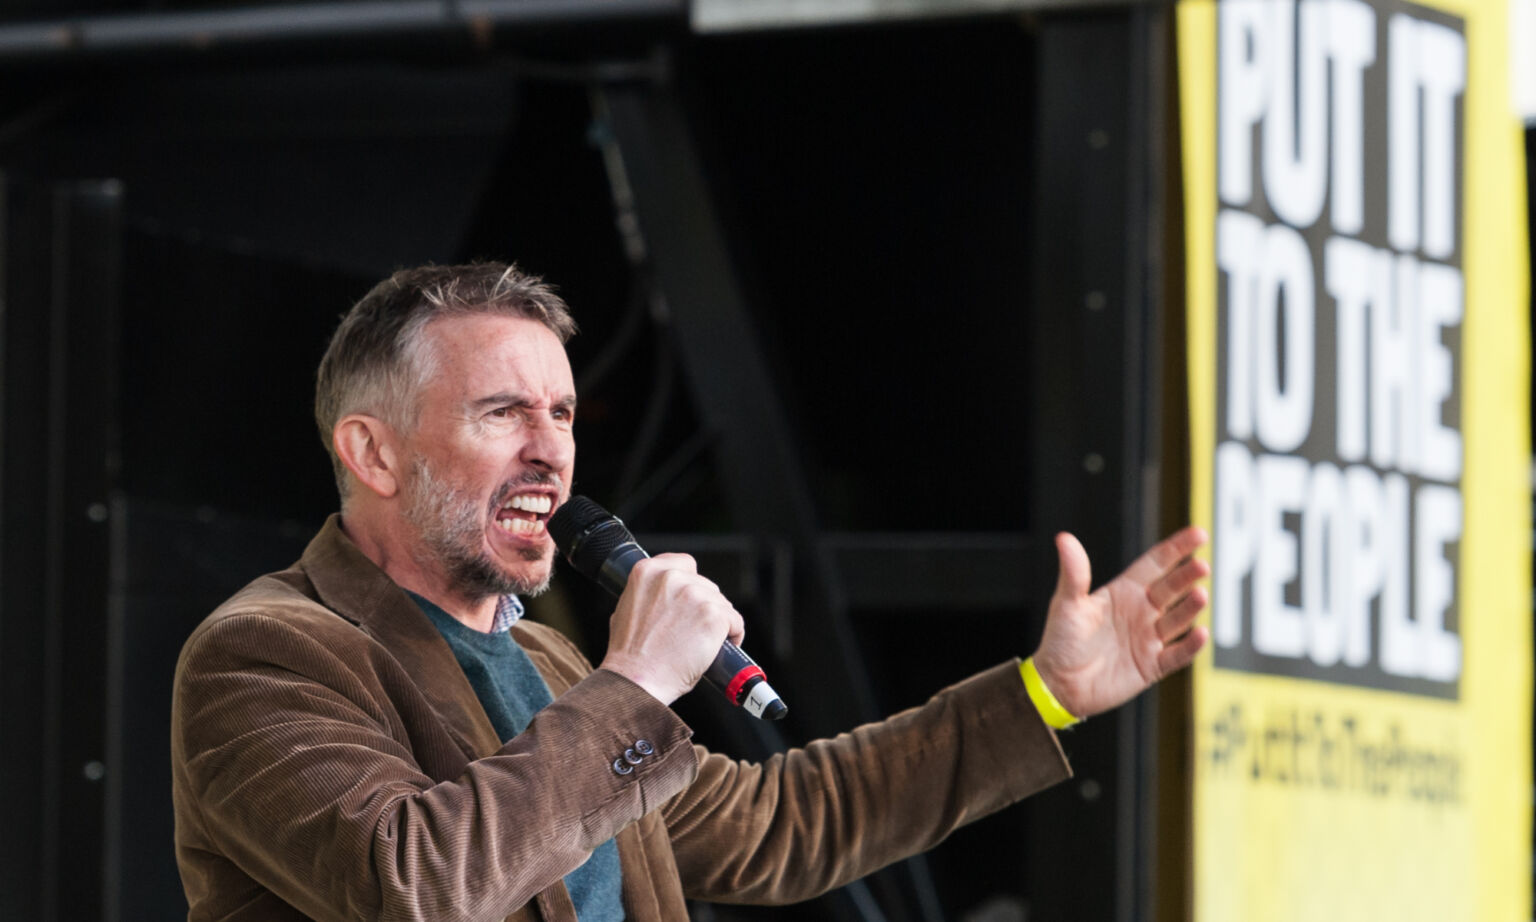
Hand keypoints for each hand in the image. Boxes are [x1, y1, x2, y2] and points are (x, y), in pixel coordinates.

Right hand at [599, 554, 744, 705]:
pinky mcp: (714, 615)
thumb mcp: (624, 609)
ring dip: (718, 621)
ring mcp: (695, 595)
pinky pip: (735, 621)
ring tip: (704, 642)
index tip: (692, 600)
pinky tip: (720, 647)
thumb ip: (645, 594)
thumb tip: (661, 596)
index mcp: (648, 571)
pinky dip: (733, 634)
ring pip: (721, 603)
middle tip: (694, 630)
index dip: (691, 583)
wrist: (637, 680)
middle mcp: (673, 577)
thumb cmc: (628, 655)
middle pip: (706, 585)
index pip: (685, 564)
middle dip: (704, 606)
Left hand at [1031, 527, 1209, 718]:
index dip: (1176, 549)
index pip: (1156, 564)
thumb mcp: (1066, 604)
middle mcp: (1141, 612)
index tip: (1198, 534)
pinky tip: (1200, 634)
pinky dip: (1190, 646)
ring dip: (1190, 608)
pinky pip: (1177, 655)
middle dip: (1188, 576)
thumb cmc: (1061, 641)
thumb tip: (1064, 539)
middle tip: (1202, 566)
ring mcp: (1149, 638)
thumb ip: (1073, 573)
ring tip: (1200, 596)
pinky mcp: (1152, 665)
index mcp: (1123, 592)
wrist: (1058, 685)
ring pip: (1177, 620)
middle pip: (1171, 589)